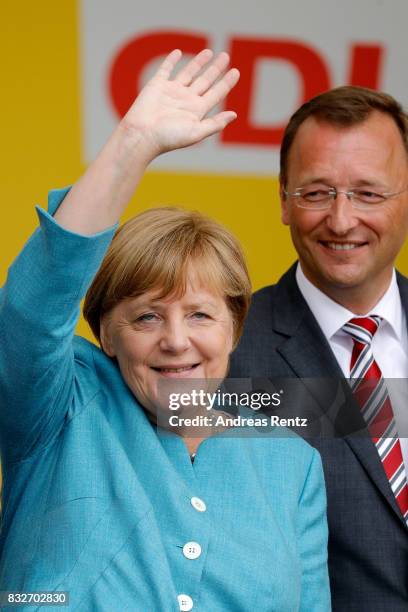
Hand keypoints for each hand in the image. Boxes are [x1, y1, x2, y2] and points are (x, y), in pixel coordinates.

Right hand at [121, 49, 239, 159]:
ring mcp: (172, 92)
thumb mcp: (196, 133)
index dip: (226, 82)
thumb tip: (234, 115)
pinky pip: (166, 69)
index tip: (236, 71)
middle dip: (215, 69)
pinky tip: (178, 52)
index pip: (216, 93)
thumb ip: (215, 124)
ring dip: (198, 62)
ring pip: (189, 73)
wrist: (143, 135)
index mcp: (197, 111)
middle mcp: (186, 100)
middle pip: (205, 81)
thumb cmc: (168, 138)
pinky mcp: (157, 85)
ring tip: (209, 52)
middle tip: (226, 56)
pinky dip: (171, 61)